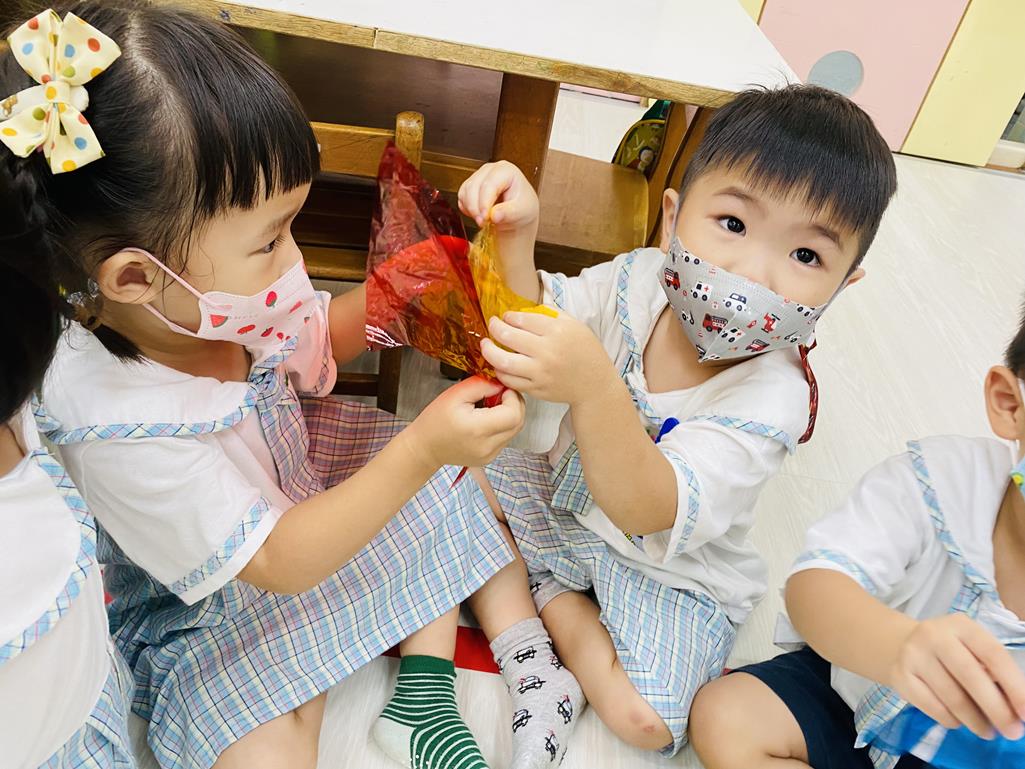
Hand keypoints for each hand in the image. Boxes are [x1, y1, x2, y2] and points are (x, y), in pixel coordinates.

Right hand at [407, 376, 524, 467]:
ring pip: (515, 430)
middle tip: (499, 394)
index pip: (513, 413)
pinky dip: (503, 425)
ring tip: (491, 406)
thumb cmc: (434, 420)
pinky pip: (506, 437)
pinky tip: (488, 419)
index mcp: (477, 429)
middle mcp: (487, 446)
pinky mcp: (490, 458)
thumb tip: (501, 382)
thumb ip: (480, 385)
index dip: (512, 397)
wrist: (424, 448)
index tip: (501, 388)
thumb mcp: (454, 395)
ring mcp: (490, 454)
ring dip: (510, 414)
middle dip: (514, 403)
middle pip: (519, 422)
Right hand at [458, 161, 538, 232]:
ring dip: (471, 209)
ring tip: (483, 220)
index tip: (485, 217)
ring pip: (465, 191)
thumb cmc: (522, 207)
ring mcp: (479, 176)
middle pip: (474, 186)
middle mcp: (490, 170)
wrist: (518, 213)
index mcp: (506, 170)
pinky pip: (461, 197)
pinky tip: (477, 215)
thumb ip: (508, 213)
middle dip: (476, 208)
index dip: (484, 202)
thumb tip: (494, 215)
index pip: (489, 184)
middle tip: (483, 222)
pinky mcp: (470, 186)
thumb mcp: (521, 212)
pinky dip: (466, 208)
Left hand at [481, 311, 614, 404]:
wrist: (595, 384)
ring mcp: (541, 373)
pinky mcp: (536, 389)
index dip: (508, 316)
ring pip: (503, 361)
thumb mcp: (574, 325)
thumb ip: (550, 314)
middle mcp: (548, 352)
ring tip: (486, 345)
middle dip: (494, 328)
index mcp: (558, 331)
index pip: (522, 319)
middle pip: (508, 337)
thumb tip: (522, 309)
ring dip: (489, 351)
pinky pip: (510, 380)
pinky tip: (499, 364)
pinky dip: (500, 370)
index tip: (505, 317)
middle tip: (492, 325)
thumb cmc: (585, 351)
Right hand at [886, 613, 1024, 739]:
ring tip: (988, 732)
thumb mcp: (971, 648)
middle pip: (970, 676)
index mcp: (961, 625)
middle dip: (996, 709)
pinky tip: (959, 721)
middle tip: (1012, 732)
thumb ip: (991, 670)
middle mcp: (934, 635)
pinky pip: (933, 708)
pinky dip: (951, 720)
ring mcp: (913, 655)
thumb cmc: (950, 650)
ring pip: (951, 697)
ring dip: (975, 721)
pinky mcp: (900, 676)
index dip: (1013, 685)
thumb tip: (1015, 707)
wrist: (901, 644)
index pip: (992, 654)